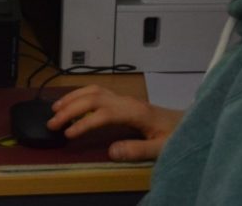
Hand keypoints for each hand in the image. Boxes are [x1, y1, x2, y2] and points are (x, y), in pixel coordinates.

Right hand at [47, 85, 183, 161]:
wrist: (189, 123)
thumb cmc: (177, 136)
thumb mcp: (162, 148)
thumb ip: (138, 149)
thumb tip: (111, 151)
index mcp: (134, 112)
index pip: (102, 114)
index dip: (83, 123)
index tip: (68, 134)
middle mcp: (126, 101)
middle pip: (92, 98)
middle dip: (69, 109)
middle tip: (51, 123)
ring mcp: (124, 98)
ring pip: (92, 90)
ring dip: (72, 98)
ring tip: (54, 109)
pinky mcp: (123, 100)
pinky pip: (97, 91)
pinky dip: (80, 94)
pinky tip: (72, 102)